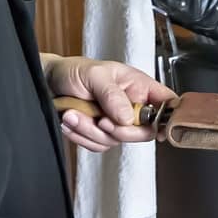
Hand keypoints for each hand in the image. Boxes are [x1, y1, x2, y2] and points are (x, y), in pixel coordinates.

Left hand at [45, 56, 175, 152]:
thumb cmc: (74, 71)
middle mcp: (131, 106)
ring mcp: (116, 122)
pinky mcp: (100, 134)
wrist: (48, 83)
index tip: (159, 129)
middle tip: (102, 120)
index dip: (170, 118)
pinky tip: (71, 121)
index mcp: (138, 86)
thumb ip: (112, 94)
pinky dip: (81, 136)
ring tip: (72, 114)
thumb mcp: (94, 75)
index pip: (166, 102)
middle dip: (119, 131)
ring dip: (90, 131)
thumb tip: (129, 117)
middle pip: (144, 131)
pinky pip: (98, 146)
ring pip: (116, 141)